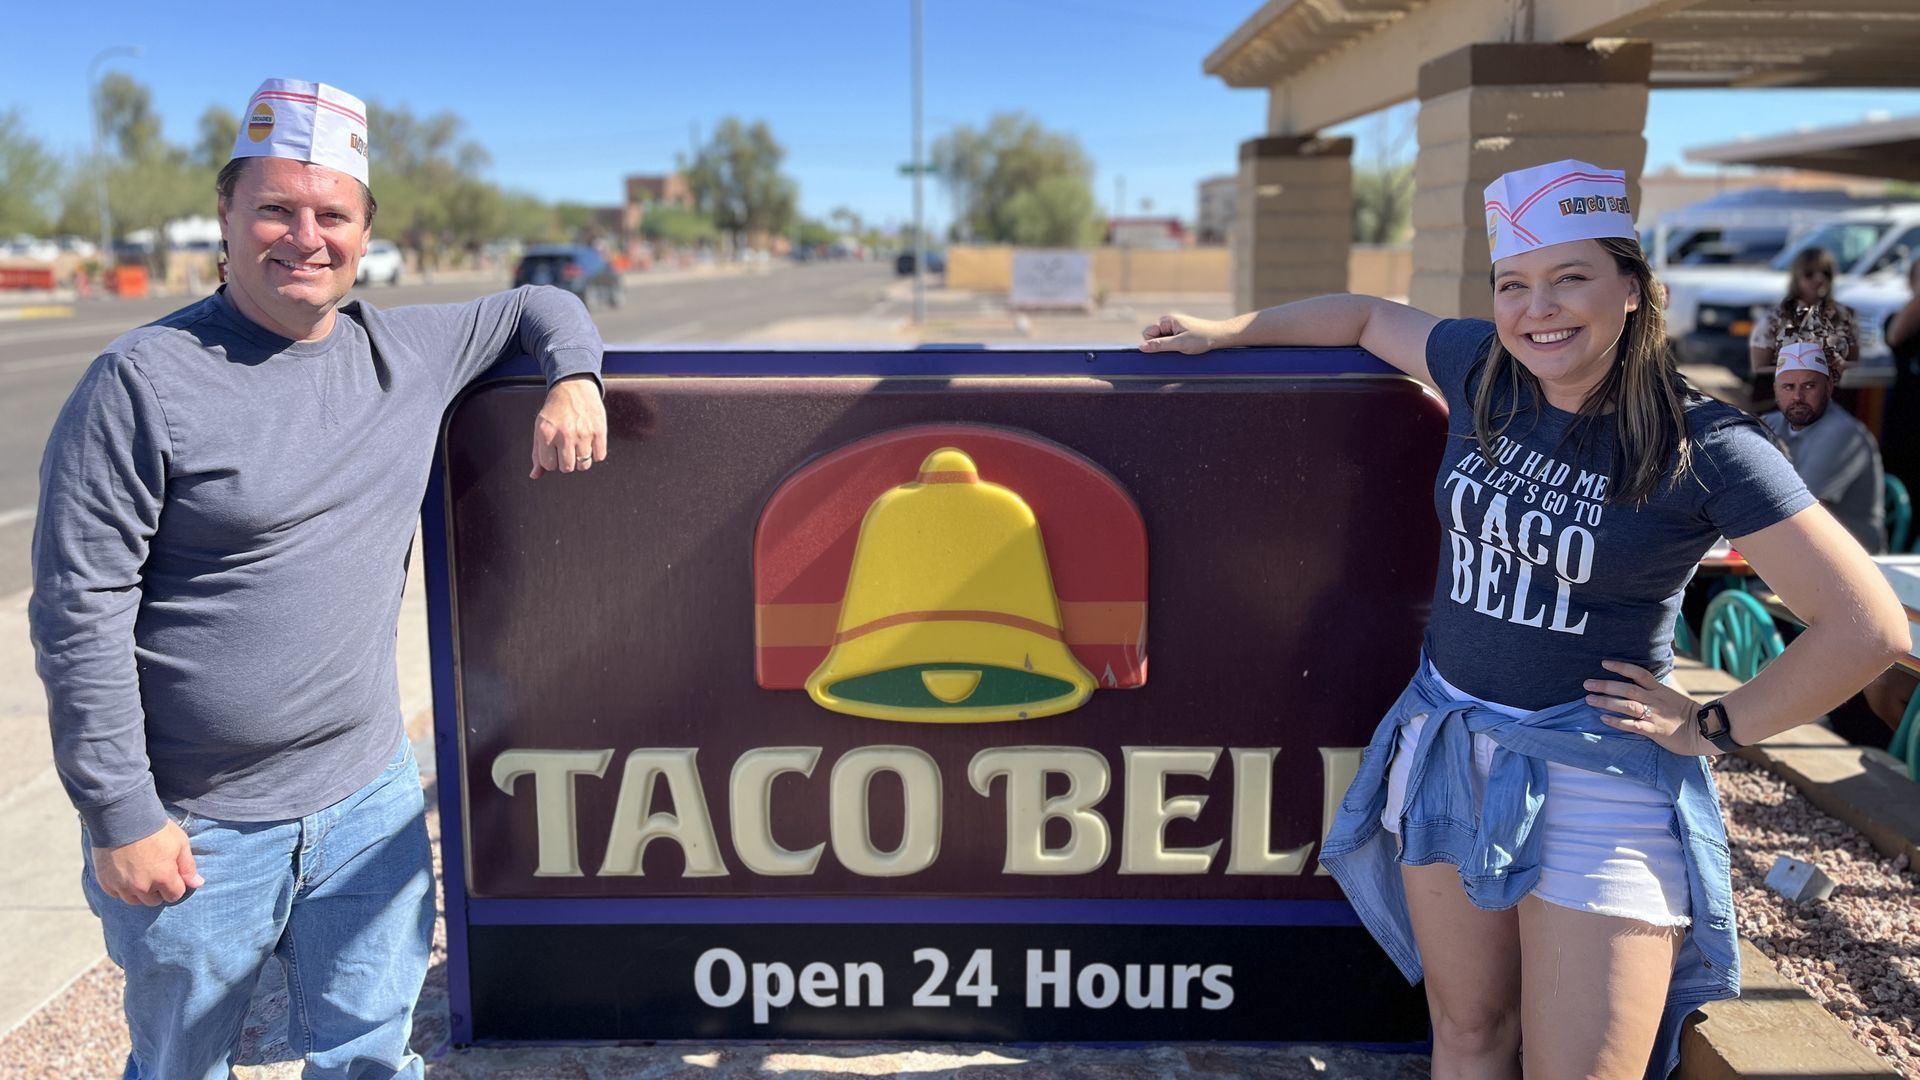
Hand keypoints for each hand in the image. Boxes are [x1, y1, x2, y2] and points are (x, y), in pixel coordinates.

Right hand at [92, 821, 202, 906]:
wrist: (122, 817)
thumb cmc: (155, 829)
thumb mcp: (180, 843)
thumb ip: (188, 867)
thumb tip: (197, 884)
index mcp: (164, 877)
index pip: (174, 895)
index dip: (175, 886)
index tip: (171, 875)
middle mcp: (142, 886)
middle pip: (153, 901)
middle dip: (157, 890)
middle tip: (154, 873)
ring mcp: (122, 885)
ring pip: (133, 900)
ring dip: (138, 892)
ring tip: (139, 874)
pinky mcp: (105, 881)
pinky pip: (115, 893)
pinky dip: (121, 887)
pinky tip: (124, 873)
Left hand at [530, 374, 606, 478]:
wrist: (574, 386)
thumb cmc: (555, 409)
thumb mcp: (540, 428)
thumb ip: (537, 453)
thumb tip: (535, 475)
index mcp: (546, 433)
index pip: (549, 466)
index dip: (552, 460)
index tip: (555, 450)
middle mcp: (565, 434)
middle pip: (567, 468)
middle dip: (567, 462)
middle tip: (567, 449)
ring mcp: (583, 433)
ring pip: (584, 465)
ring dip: (581, 459)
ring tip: (579, 446)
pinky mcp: (599, 431)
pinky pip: (599, 457)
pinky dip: (595, 454)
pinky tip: (590, 443)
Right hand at [1141, 313, 1231, 354]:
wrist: (1221, 337)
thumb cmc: (1202, 338)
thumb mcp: (1179, 344)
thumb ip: (1159, 345)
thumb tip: (1141, 347)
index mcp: (1167, 320)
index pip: (1148, 333)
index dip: (1153, 343)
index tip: (1166, 348)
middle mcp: (1170, 322)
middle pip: (1154, 337)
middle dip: (1161, 346)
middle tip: (1177, 349)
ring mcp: (1175, 328)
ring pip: (1162, 341)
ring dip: (1169, 348)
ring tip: (1184, 348)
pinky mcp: (1181, 333)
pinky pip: (1170, 342)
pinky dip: (1175, 347)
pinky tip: (1186, 348)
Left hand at [1584, 660, 1713, 756]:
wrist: (1705, 730)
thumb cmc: (1685, 713)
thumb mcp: (1670, 695)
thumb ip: (1654, 689)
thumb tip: (1637, 681)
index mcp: (1659, 689)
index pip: (1639, 673)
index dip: (1621, 667)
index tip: (1604, 663)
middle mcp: (1654, 700)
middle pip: (1627, 689)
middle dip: (1605, 685)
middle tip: (1586, 683)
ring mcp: (1654, 715)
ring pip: (1627, 705)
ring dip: (1607, 702)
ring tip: (1589, 699)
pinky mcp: (1654, 731)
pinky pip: (1633, 725)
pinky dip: (1617, 722)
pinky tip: (1604, 719)